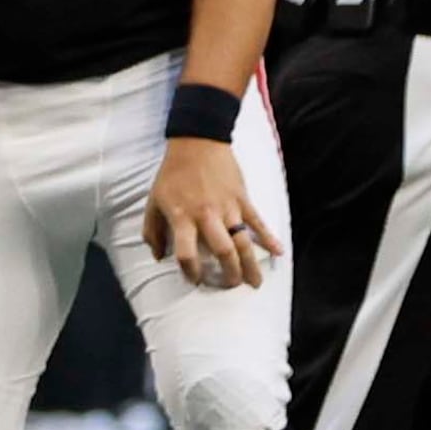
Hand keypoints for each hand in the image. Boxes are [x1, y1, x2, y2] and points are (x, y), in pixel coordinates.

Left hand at [143, 138, 280, 288]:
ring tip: (254, 283)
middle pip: (223, 252)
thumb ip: (152, 230)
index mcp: (182, 217)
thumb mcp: (153, 201)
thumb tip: (157, 256)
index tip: (194, 280)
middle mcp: (207, 216)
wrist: (197, 142)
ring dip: (250, 264)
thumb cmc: (172, 173)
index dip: (190, 271)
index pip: (186, 253)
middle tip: (230, 286)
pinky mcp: (243, 199)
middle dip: (229, 274)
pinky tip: (278, 253)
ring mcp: (228, 208)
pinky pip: (258, 222)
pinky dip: (269, 238)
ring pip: (243, 242)